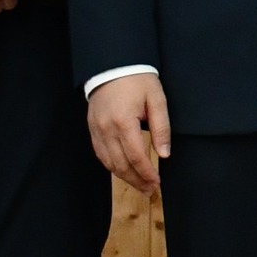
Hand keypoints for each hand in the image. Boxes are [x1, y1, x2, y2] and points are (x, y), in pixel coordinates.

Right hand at [87, 72, 170, 193]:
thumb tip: (164, 154)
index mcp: (124, 122)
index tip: (157, 183)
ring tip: (139, 185)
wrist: (113, 66)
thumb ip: (161, 128)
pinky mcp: (92, 129)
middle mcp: (107, 129)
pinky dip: (111, 166)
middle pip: (121, 164)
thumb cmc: (138, 80)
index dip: (147, 173)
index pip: (136, 157)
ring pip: (109, 163)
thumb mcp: (157, 99)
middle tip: (150, 191)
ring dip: (124, 177)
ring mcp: (97, 130)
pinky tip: (122, 171)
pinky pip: (100, 154)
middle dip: (136, 180)